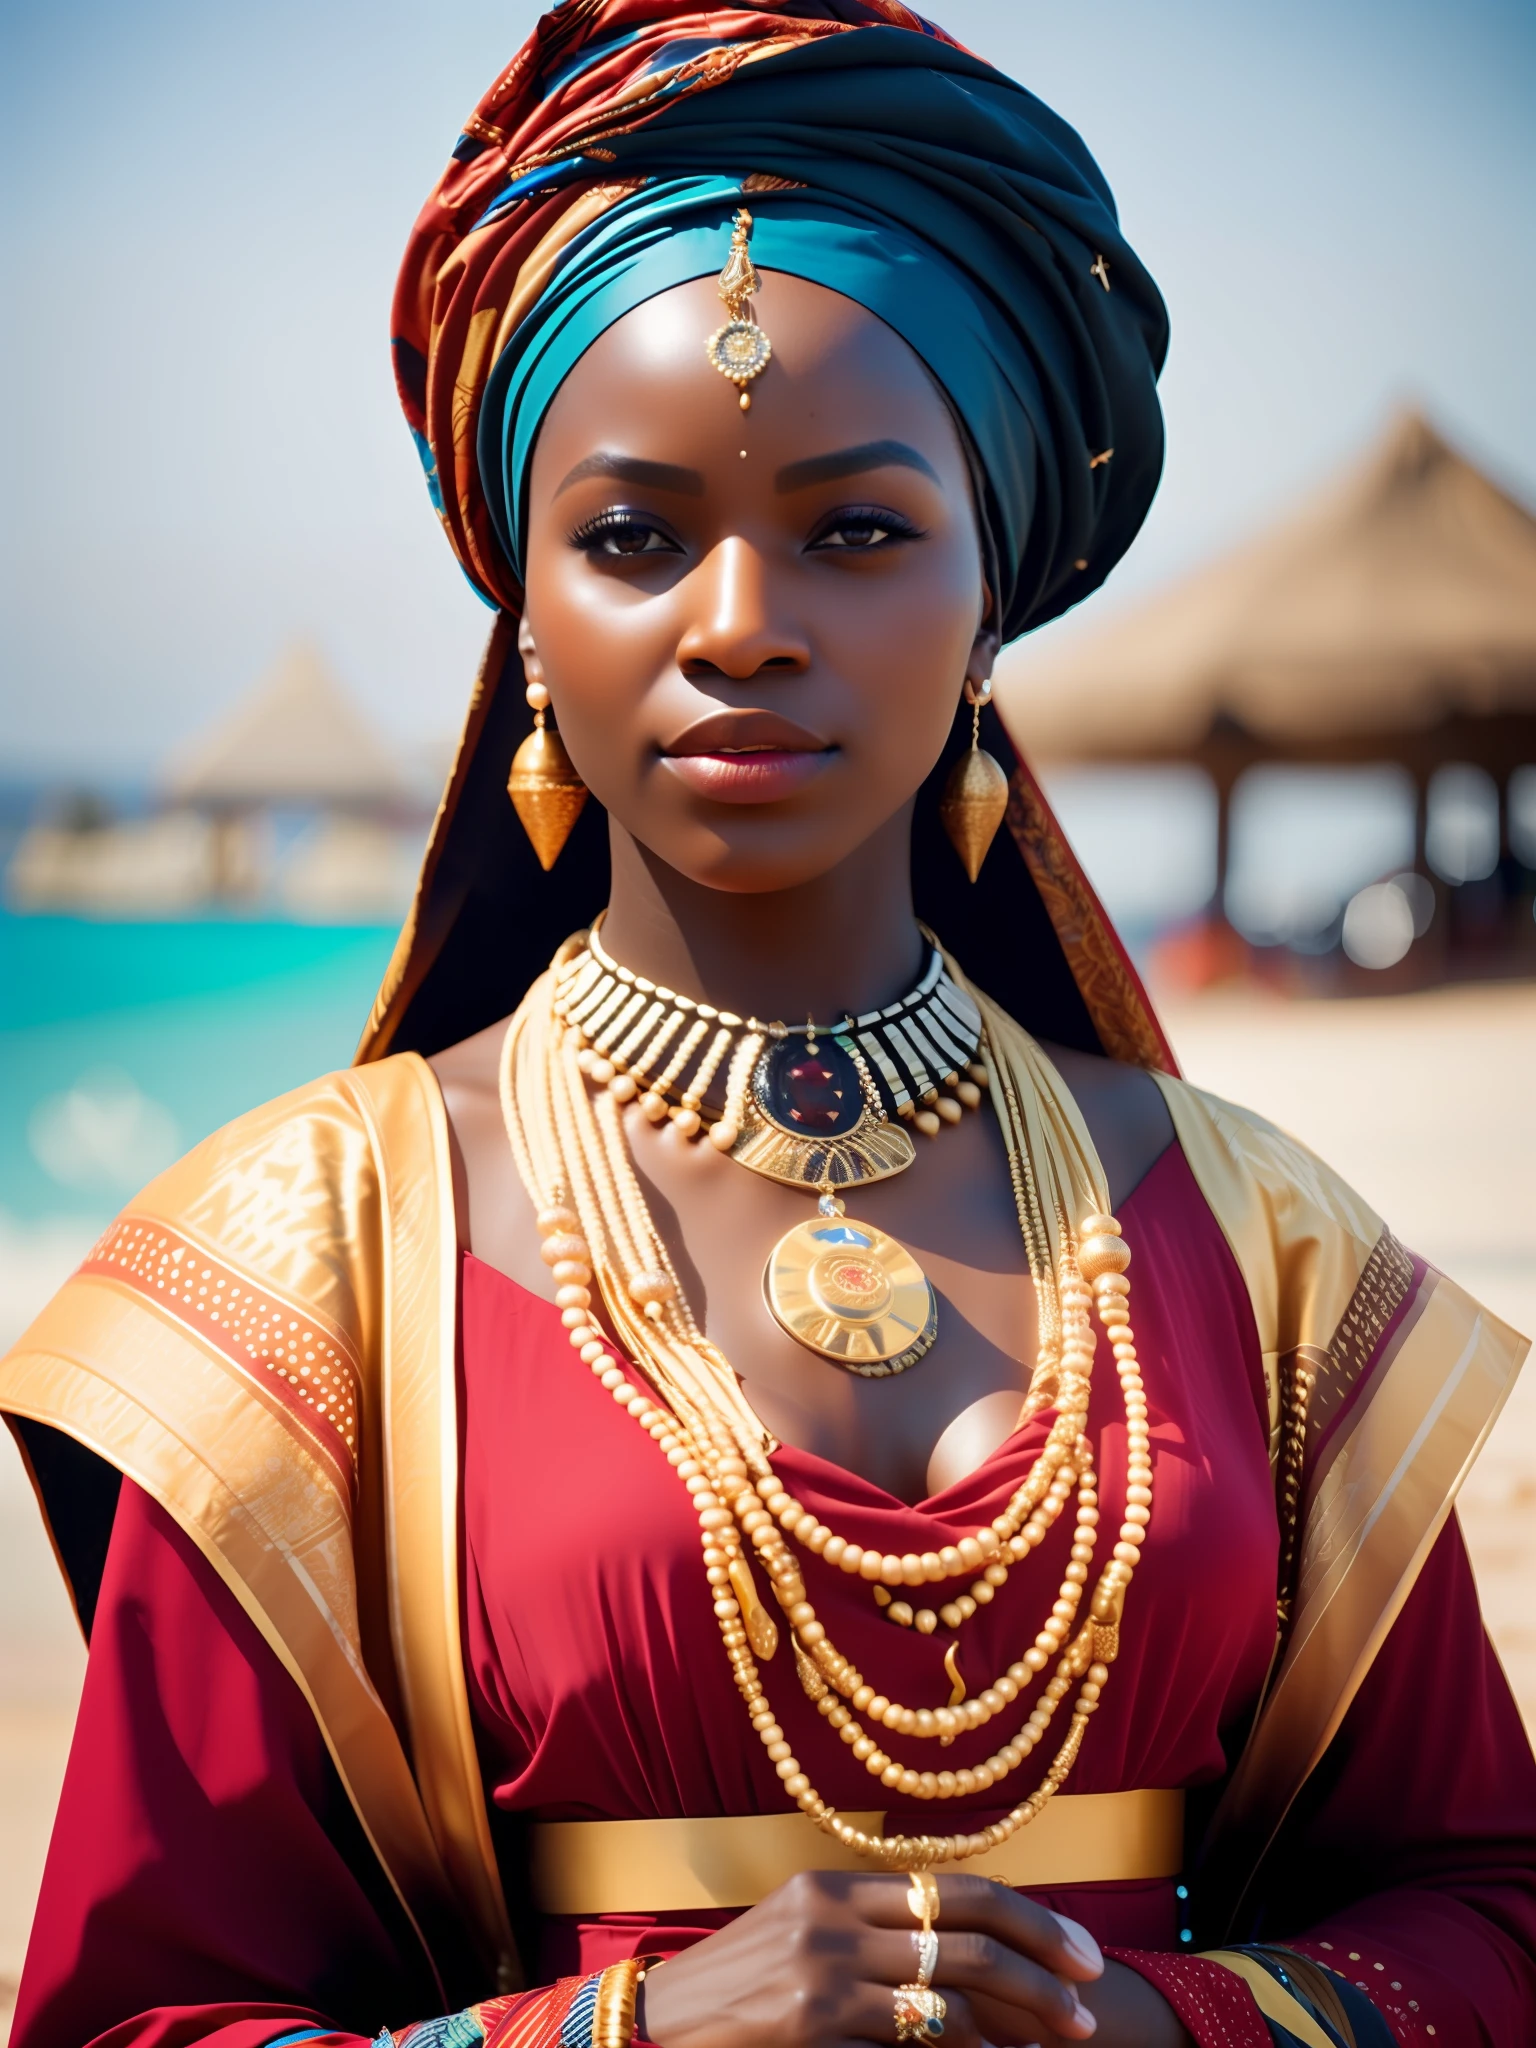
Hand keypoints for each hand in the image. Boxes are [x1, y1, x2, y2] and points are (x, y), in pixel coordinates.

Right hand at [637, 1869, 1101, 2047]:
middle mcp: (836, 1917)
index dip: (1030, 1917)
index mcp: (838, 1886)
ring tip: (1060, 2040)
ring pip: (953, 1986)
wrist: (664, 2023)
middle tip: (1089, 2002)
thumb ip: (875, 1929)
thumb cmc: (742, 1985)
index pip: (957, 1886)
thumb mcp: (805, 1933)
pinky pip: (916, 2034)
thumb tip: (967, 1949)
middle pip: (969, 1929)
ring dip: (1019, 2019)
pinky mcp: (817, 2022)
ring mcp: (826, 1971)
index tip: (1081, 1949)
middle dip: (1043, 1965)